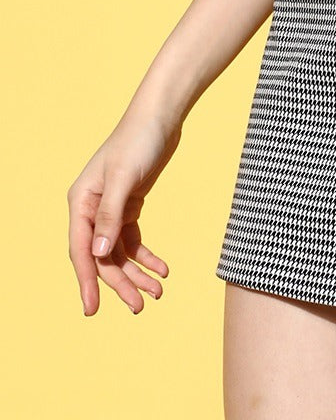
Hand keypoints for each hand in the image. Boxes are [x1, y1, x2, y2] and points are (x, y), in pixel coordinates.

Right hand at [67, 109, 180, 315]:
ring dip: (136, 273)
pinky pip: (133, 240)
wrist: (161, 116)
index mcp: (81, 202)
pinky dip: (146, 256)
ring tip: (157, 292)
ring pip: (118, 252)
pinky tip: (162, 269)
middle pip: (102, 256)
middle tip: (140, 306)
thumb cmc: (139, 140)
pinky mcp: (130, 205)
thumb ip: (110, 216)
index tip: (92, 310)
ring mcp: (110, 208)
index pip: (81, 251)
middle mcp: (91, 208)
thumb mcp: (125, 178)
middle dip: (120, 283)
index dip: (87, 282)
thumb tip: (98, 254)